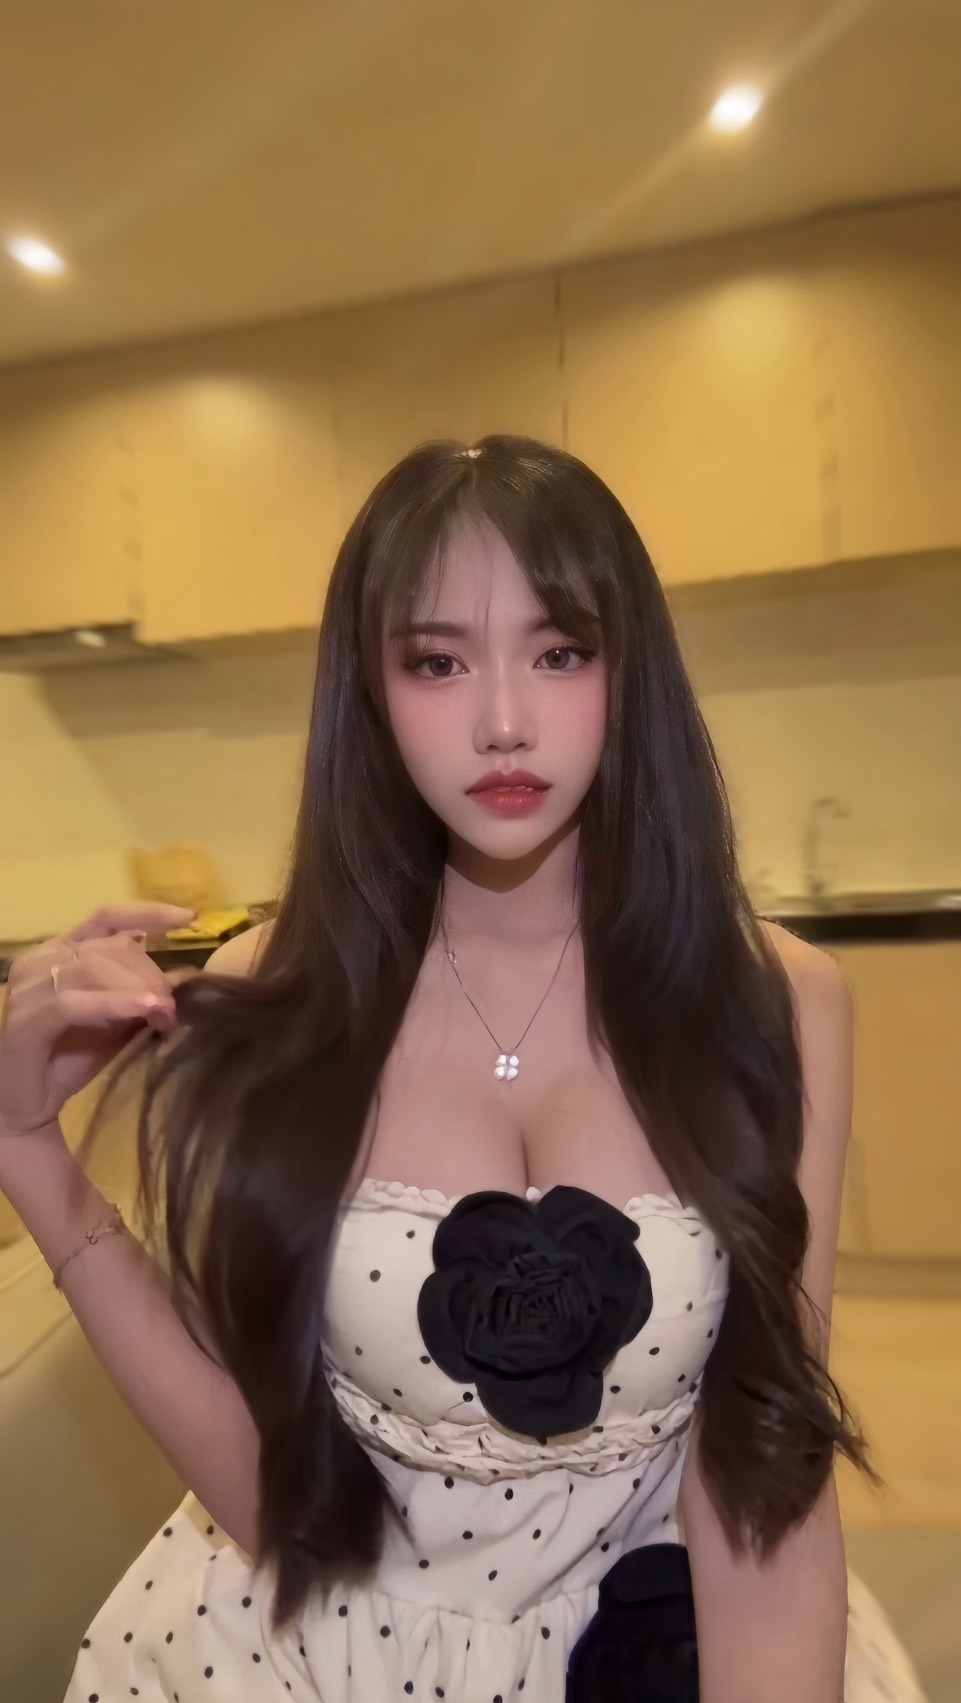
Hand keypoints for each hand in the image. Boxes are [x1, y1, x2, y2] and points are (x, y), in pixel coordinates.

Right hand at [0, 903, 196, 1133]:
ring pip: (94, 967)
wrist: (28, 1104)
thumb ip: (144, 994)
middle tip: (174, 1007)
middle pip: (110, 947)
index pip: (108, 917)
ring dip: (138, 988)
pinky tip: (143, 1010)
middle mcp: (43, 959)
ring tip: (164, 1014)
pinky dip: (113, 1003)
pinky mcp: (26, 1018)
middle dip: (151, 973)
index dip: (149, 912)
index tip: (188, 918)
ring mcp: (30, 986)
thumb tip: (185, 978)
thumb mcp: (118, 1021)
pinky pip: (73, 1002)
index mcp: (64, 951)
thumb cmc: (71, 1057)